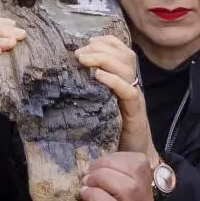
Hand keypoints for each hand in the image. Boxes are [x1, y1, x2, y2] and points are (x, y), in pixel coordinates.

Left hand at [57, 151, 153, 200]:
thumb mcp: (104, 184)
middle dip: (107, 167)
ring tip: (87, 185)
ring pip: (129, 190)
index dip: (117, 157)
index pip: (142, 163)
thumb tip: (104, 156)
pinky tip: (84, 196)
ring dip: (102, 180)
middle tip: (89, 176)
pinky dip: (95, 197)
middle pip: (137, 174)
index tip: (97, 165)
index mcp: (144, 193)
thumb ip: (112, 170)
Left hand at [75, 34, 153, 157]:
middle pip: (124, 55)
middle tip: (79, 52)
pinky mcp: (135, 113)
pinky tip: (98, 76)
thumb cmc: (113, 134)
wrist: (134, 160)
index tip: (87, 40)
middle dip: (101, 48)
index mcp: (125, 81)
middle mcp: (132, 86)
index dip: (107, 42)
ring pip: (126, 69)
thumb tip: (64, 79)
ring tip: (83, 59)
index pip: (122, 51)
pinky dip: (113, 80)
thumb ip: (90, 92)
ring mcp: (135, 99)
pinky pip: (128, 91)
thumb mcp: (99, 107)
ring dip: (103, 59)